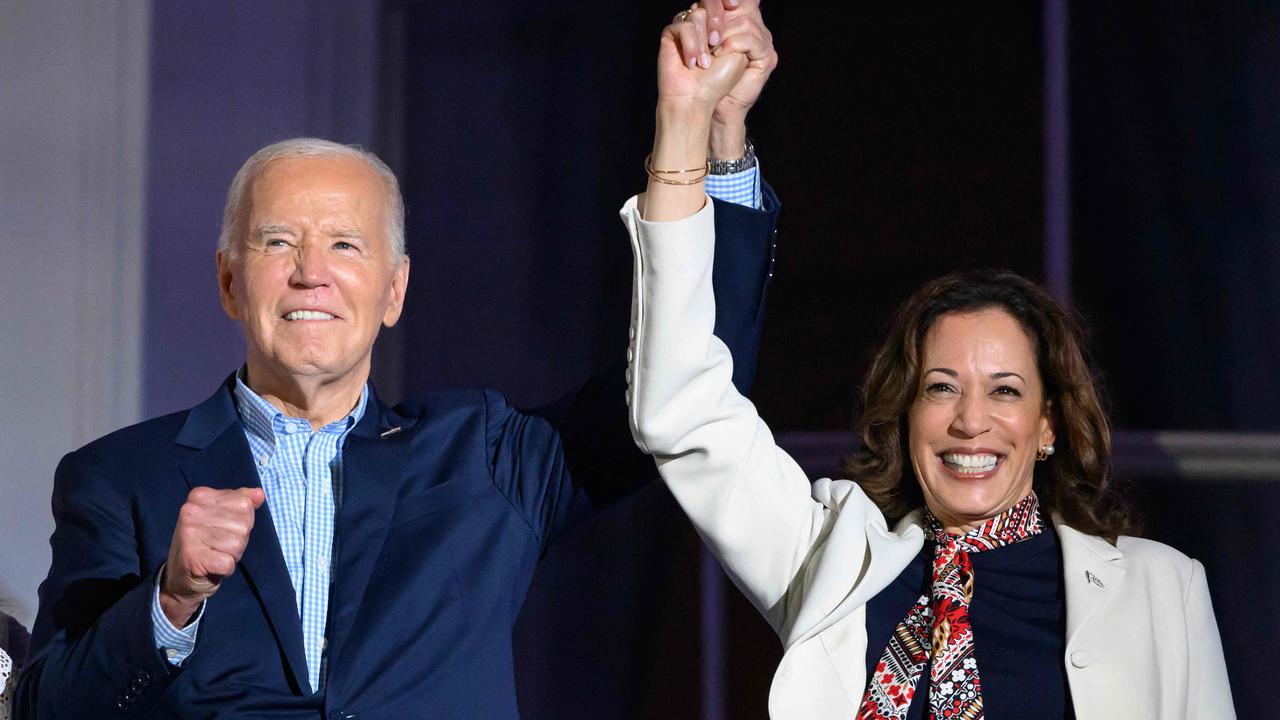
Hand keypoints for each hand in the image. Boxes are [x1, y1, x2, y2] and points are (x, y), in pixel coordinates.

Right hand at [159, 486, 264, 626]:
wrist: (179, 576)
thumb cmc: (207, 542)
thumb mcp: (223, 516)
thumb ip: (242, 501)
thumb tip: (259, 494)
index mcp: (200, 496)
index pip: (244, 504)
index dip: (242, 521)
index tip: (223, 529)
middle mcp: (191, 511)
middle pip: (243, 525)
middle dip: (238, 540)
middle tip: (218, 546)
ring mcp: (189, 534)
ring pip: (237, 544)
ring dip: (231, 555)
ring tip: (214, 555)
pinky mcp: (192, 557)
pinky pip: (228, 563)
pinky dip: (226, 569)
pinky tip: (211, 567)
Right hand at [658, 5, 749, 113]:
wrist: (695, 98)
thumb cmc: (718, 80)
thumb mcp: (739, 49)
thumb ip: (742, 24)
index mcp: (721, 25)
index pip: (724, 2)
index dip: (728, 0)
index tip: (735, 5)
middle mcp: (703, 24)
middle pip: (711, 0)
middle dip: (717, 19)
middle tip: (717, 44)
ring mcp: (687, 28)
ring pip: (698, 13)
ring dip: (703, 41)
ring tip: (703, 63)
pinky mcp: (671, 34)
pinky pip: (683, 25)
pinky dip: (690, 45)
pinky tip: (690, 63)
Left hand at [702, 0, 777, 158]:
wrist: (705, 102)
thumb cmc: (699, 73)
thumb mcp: (701, 42)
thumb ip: (705, 22)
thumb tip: (697, 5)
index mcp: (743, 25)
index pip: (744, 1)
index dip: (727, 0)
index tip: (714, 4)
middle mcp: (758, 31)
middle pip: (745, 6)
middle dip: (719, 17)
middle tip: (706, 31)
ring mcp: (764, 44)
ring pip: (746, 22)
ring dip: (723, 33)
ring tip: (709, 48)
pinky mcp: (767, 59)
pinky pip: (750, 40)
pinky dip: (732, 44)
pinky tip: (719, 53)